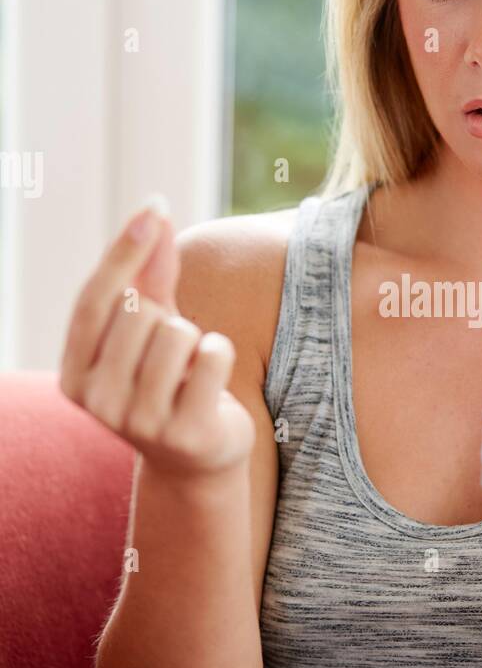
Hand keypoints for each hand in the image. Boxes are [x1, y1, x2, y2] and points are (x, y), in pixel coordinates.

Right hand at [59, 199, 255, 478]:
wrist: (198, 458)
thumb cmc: (169, 379)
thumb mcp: (152, 326)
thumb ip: (149, 273)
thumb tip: (154, 210)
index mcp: (74, 373)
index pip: (94, 299)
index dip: (123, 250)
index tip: (153, 208)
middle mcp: (98, 402)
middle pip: (140, 314)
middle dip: (167, 317)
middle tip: (172, 352)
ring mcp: (140, 423)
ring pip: (178, 332)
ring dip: (196, 339)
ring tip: (190, 370)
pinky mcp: (186, 433)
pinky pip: (213, 355)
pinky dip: (221, 354)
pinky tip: (213, 380)